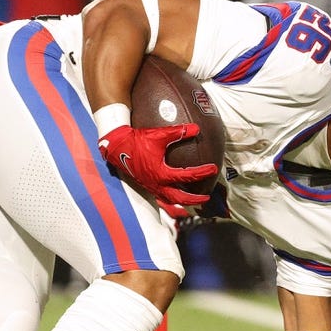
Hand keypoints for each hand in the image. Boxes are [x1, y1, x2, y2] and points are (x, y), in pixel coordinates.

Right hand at [98, 124, 216, 206]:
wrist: (117, 146)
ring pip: (169, 200)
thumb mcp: (159, 134)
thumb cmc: (137, 140)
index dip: (202, 173)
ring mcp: (150, 186)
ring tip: (192, 200)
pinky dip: (170, 198)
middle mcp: (156, 184)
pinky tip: (174, 193)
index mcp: (161, 174)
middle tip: (206, 197)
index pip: (187, 176)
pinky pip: (160, 196)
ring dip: (182, 202)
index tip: (213, 169)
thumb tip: (196, 128)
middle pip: (179, 198)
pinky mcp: (145, 184)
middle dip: (194, 200)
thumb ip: (178, 132)